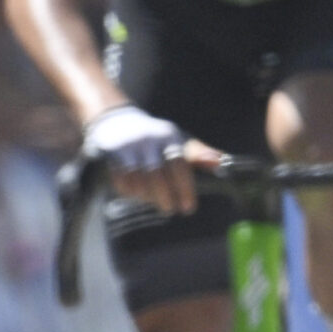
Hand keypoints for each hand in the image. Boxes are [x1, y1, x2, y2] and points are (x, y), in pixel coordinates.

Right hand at [87, 103, 217, 215]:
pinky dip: (128, 192)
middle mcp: (148, 140)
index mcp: (168, 136)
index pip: (179, 163)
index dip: (184, 187)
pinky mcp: (110, 155)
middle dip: (165, 196)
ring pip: (137, 179)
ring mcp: (127, 147)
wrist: (116, 122)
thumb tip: (222, 162)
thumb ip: (198, 153)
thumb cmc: (154, 138)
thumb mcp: (177, 141)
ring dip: (146, 196)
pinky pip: (119, 180)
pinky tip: (135, 195)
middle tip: (171, 209)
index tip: (189, 208)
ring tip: (153, 201)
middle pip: (157, 174)